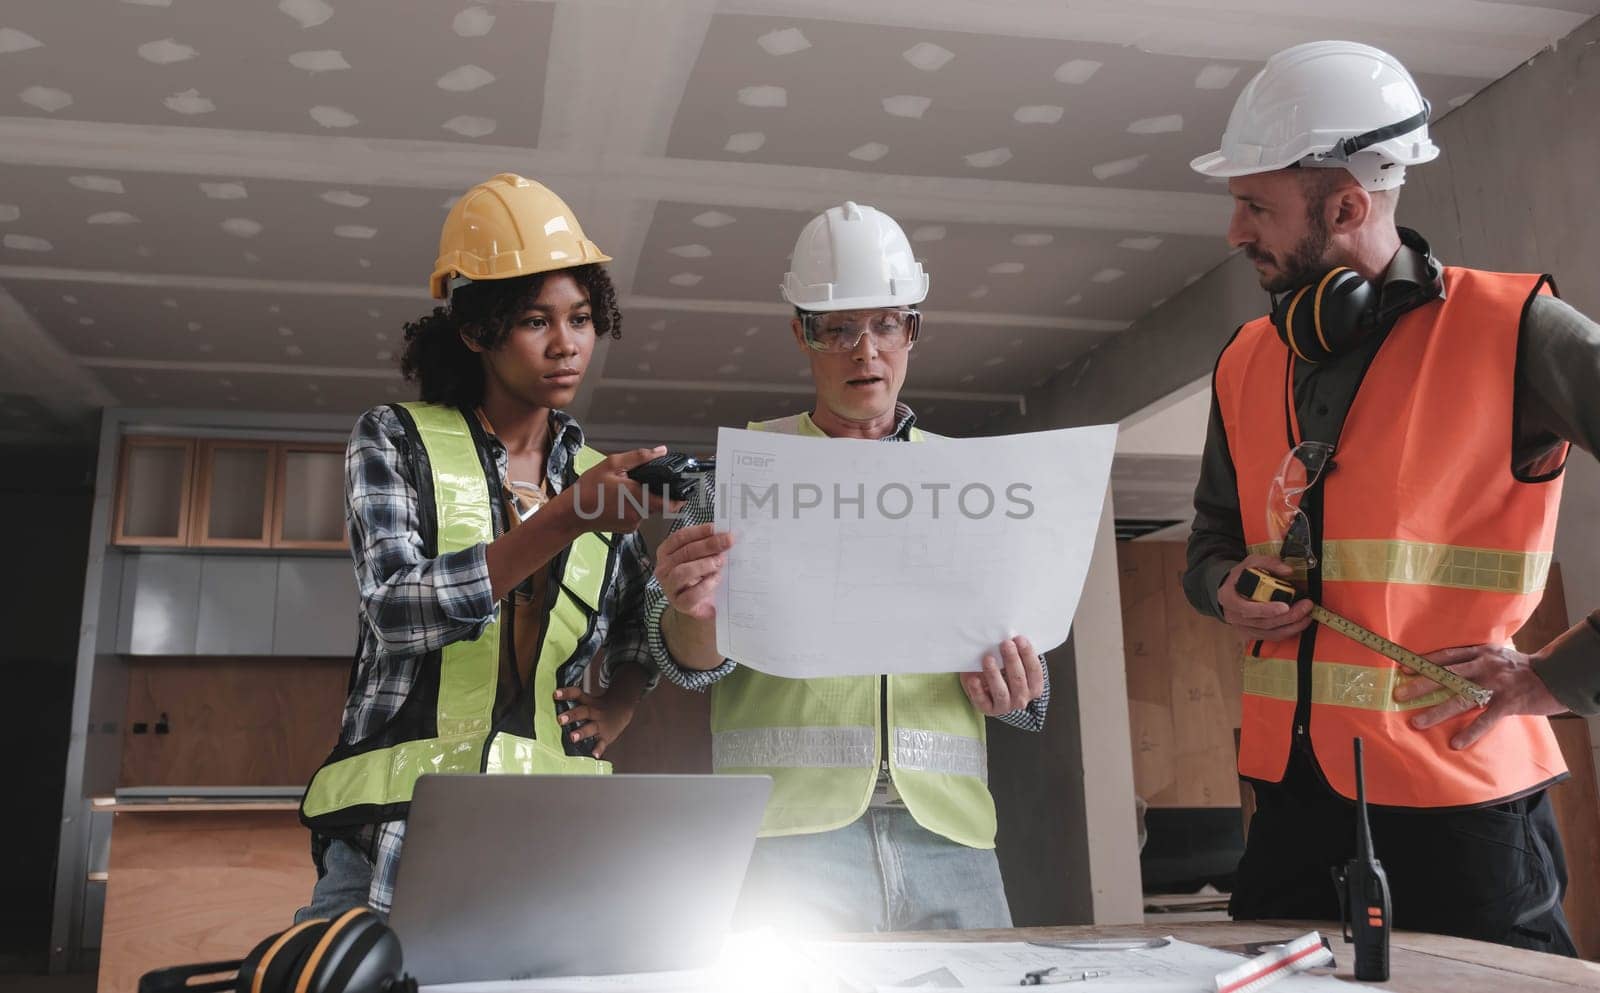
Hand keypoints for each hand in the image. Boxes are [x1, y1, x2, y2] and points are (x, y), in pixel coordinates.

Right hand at [549, 446, 676, 534]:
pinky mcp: (627, 529)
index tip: (683, 491)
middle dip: (657, 494)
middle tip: (645, 483)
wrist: (572, 513)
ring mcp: (634, 523)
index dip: (680, 498)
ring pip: (648, 510)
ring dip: (643, 500)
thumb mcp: (612, 464)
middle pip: (660, 505)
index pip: (670, 503)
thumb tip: (660, 451)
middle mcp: (639, 513)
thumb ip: (639, 457)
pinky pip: (638, 516)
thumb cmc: (589, 488)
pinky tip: (618, 501)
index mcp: (638, 495)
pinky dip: (634, 508)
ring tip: (624, 490)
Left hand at [552, 672, 644, 759]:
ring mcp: (600, 724)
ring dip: (582, 732)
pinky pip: (602, 743)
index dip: (566, 693)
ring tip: (573, 737)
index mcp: (589, 703)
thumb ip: (573, 702)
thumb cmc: (600, 708)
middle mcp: (595, 712)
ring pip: (592, 727)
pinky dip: (598, 749)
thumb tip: (553, 702)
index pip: (577, 694)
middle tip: (561, 719)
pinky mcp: (606, 736)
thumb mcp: (589, 701)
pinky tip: (594, 754)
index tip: (555, 694)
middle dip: (572, 715)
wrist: (622, 710)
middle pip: (584, 711)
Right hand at [653, 522, 734, 621]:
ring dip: (704, 564)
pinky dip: (706, 585)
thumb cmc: (701, 578)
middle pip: (684, 552)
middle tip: (728, 541)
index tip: (716, 528)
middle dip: (708, 545)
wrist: (701, 606)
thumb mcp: (702, 558)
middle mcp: (664, 569)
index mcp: (666, 553)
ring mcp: (669, 587)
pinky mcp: (679, 604)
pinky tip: (716, 579)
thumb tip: (725, 535)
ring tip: (720, 561)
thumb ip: (708, 546)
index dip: (698, 531)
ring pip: (683, 572)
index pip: (680, 537)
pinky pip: (691, 594)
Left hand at [961, 636, 1043, 715]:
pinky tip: (973, 678)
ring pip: (1001, 692)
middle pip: (1019, 681)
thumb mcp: (1012, 663)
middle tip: (1005, 644)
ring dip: (995, 675)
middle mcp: (1021, 699)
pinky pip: (982, 701)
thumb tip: (1009, 634)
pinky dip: (977, 690)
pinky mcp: (987, 709)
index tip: (1019, 639)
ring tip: (988, 658)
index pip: (1034, 671)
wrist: (986, 690)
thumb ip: (1015, 652)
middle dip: (1012, 661)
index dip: (1028, 655)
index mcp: (1033, 687)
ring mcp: (1004, 706)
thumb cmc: (1003, 672)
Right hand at [1218, 555, 1313, 641]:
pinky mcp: (1251, 634)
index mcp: (1229, 598)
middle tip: (1305, 606)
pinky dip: (1287, 632)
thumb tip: (1288, 571)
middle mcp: (1233, 616)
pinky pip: (1271, 637)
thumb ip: (1269, 563)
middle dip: (1288, 616)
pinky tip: (1299, 624)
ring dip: (1291, 626)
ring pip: (1269, 633)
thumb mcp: (1250, 563)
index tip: (1285, 607)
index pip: (1246, 608)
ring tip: (1307, 615)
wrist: (1230, 589)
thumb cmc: (1240, 576)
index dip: (1266, 610)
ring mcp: (1242, 628)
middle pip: (1263, 622)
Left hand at [1394, 644, 1566, 749]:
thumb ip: (1476, 659)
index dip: (1425, 662)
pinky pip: (1486, 719)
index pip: (1447, 656)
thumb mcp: (1498, 656)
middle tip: (1399, 694)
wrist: (1557, 675)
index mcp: (1481, 652)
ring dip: (1437, 712)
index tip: (1404, 669)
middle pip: (1447, 676)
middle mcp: (1485, 665)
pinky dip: (1470, 732)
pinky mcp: (1509, 703)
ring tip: (1418, 723)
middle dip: (1422, 686)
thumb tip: (1450, 668)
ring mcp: (1496, 684)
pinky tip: (1456, 743)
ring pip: (1461, 699)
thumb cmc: (1522, 668)